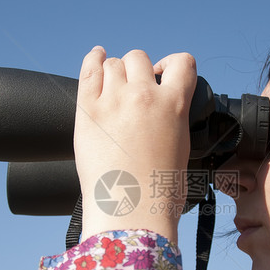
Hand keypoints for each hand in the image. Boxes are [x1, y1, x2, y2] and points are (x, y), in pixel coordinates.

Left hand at [74, 47, 196, 243]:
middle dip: (138, 70)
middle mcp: (144, 96)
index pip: (182, 63)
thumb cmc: (158, 191)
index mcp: (174, 105)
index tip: (163, 73)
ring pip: (113, 64)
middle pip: (139, 59)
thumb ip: (173, 119)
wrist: (131, 211)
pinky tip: (95, 58)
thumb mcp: (181, 147)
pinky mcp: (87, 111)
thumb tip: (163, 110)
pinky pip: (88, 70)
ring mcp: (113, 101)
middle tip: (134, 88)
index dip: (172, 65)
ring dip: (115, 71)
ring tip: (113, 84)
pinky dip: (93, 60)